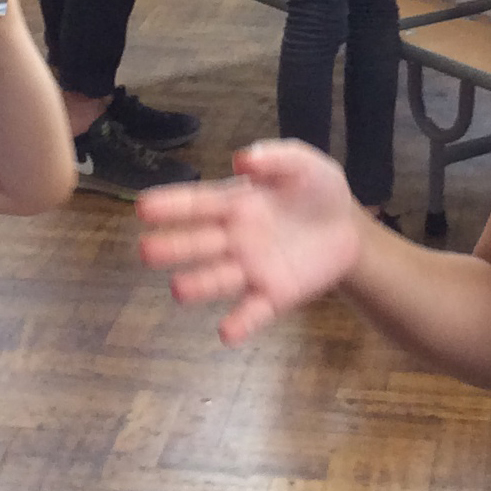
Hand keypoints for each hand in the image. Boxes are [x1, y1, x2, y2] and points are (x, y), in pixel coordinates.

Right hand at [137, 140, 364, 344]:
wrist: (347, 227)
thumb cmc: (316, 190)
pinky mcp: (274, 296)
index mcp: (234, 203)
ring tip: (178, 290)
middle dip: (172, 248)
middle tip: (145, 251)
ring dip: (198, 286)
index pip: (197, 204)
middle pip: (198, 243)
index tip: (143, 208)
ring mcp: (251, 270)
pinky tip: (226, 332)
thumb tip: (242, 159)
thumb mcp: (303, 163)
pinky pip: (253, 311)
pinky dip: (240, 323)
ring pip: (218, 279)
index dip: (170, 205)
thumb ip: (275, 157)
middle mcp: (234, 239)